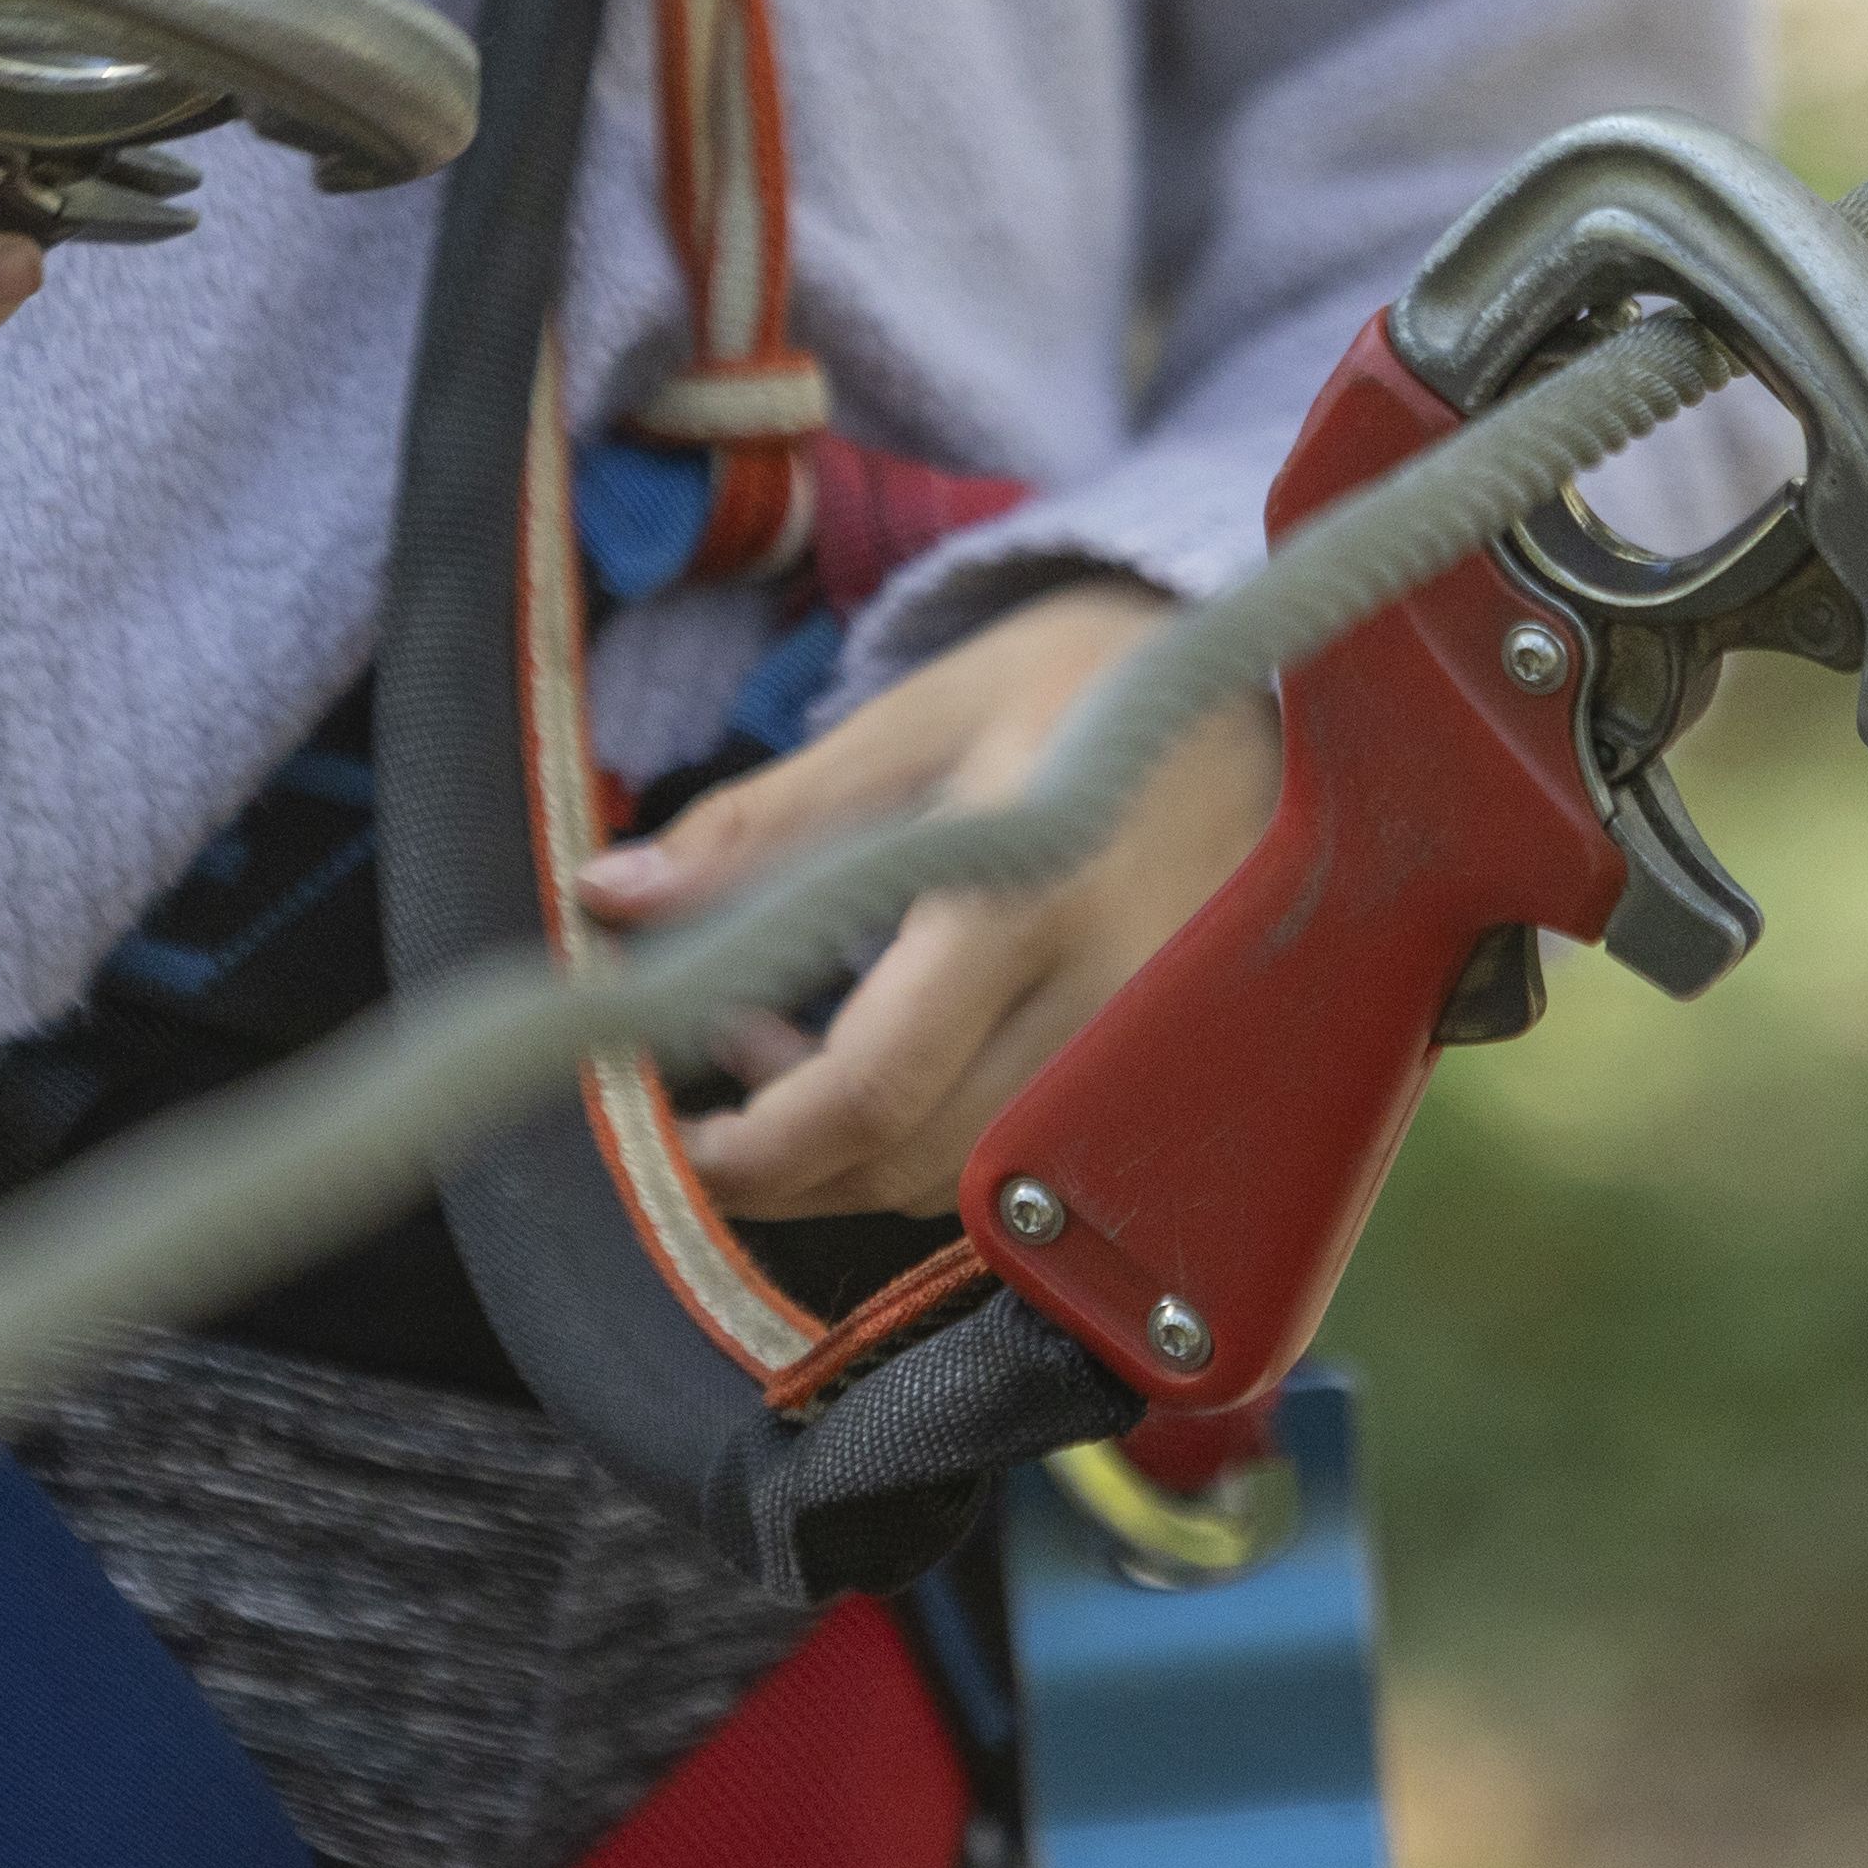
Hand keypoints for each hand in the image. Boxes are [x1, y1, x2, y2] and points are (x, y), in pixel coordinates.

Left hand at [581, 579, 1283, 1219]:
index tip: (676, 1133)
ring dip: (855, 1150)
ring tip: (790, 1039)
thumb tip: (609, 895)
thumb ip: (760, 827)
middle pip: (918, 1161)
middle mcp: (1107, 995)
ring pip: (972, 1179)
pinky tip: (892, 1058)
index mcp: (1025, 894)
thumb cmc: (1075, 688)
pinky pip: (1032, 1160)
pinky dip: (935, 1140)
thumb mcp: (912, 722)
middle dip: (789, 1157)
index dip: (760, 1143)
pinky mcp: (1172, 1071)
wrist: (1258, 691)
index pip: (876, 1084)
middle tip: (715, 1066)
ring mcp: (1153, 1048)